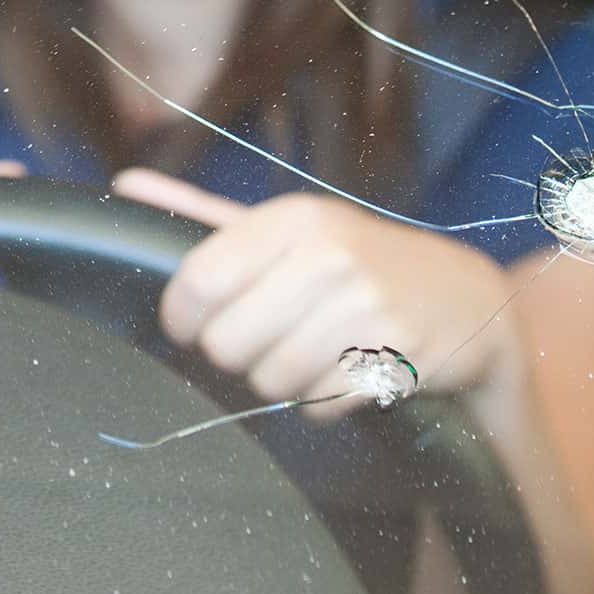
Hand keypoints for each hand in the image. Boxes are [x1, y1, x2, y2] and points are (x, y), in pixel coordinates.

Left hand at [113, 167, 524, 417]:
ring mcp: (367, 308)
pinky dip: (325, 400)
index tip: (199, 321)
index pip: (196, 282)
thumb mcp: (288, 229)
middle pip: (225, 345)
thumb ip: (202, 216)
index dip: (183, 318)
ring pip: (269, 382)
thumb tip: (124, 186)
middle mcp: (329, 256)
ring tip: (319, 350)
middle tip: (276, 335)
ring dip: (285, 380)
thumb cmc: (358, 262)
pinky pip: (316, 407)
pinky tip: (351, 369)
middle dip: (241, 353)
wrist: (468, 299)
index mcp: (294, 219)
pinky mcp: (396, 358)